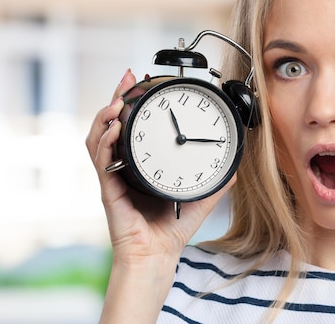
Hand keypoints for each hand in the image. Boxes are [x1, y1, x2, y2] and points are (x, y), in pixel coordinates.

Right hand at [86, 69, 234, 322]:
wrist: (157, 256)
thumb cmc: (172, 229)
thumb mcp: (199, 197)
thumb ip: (216, 183)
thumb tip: (236, 168)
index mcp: (141, 165)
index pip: (133, 127)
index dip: (133, 104)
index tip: (142, 83)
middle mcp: (123, 167)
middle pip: (111, 125)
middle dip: (115, 98)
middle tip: (126, 79)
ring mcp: (114, 177)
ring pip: (98, 138)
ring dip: (104, 116)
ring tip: (116, 101)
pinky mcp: (108, 190)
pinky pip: (100, 161)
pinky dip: (104, 142)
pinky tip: (113, 130)